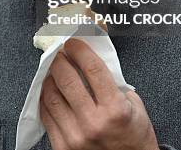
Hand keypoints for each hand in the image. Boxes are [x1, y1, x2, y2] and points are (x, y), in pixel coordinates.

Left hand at [40, 39, 158, 149]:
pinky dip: (45, 99)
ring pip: (51, 96)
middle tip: (59, 52)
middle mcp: (93, 123)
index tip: (73, 42)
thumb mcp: (134, 106)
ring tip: (53, 70)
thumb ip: (114, 84)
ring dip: (49, 78)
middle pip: (67, 80)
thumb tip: (89, 62)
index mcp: (115, 110)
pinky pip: (46, 115)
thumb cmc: (134, 138)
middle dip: (60, 60)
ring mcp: (75, 136)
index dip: (80, 50)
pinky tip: (49, 91)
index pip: (92, 69)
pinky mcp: (63, 147)